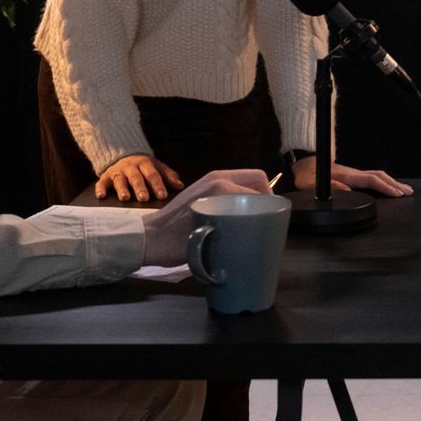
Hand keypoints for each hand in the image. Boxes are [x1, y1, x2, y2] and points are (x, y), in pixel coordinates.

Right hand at [96, 153, 183, 202]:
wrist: (123, 153)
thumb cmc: (143, 165)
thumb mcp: (156, 166)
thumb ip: (168, 175)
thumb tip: (180, 186)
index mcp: (145, 163)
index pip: (152, 174)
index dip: (157, 184)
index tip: (162, 195)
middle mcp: (130, 166)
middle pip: (136, 177)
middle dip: (140, 188)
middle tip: (144, 198)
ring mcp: (117, 171)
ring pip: (119, 179)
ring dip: (122, 189)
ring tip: (125, 198)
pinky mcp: (106, 176)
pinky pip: (102, 182)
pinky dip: (100, 188)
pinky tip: (101, 196)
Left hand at [139, 168, 271, 265]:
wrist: (148, 238)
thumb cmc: (176, 242)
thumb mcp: (208, 237)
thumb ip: (234, 230)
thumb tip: (255, 234)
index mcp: (220, 186)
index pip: (259, 188)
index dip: (270, 205)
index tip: (272, 223)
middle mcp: (216, 178)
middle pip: (255, 178)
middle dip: (265, 196)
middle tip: (265, 219)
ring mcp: (209, 180)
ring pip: (245, 181)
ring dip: (253, 195)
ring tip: (253, 218)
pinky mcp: (204, 187)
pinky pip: (233, 186)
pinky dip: (241, 197)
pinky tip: (237, 216)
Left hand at [291, 156, 414, 196]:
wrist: (299, 166)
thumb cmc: (304, 176)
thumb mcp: (311, 184)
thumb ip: (329, 186)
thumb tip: (347, 190)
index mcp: (345, 175)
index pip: (371, 180)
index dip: (386, 187)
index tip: (397, 194)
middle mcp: (351, 172)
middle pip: (379, 176)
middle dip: (395, 184)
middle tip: (408, 192)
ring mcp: (351, 173)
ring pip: (376, 175)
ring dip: (391, 182)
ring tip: (403, 189)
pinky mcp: (350, 175)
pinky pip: (371, 177)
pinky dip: (383, 180)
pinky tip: (386, 185)